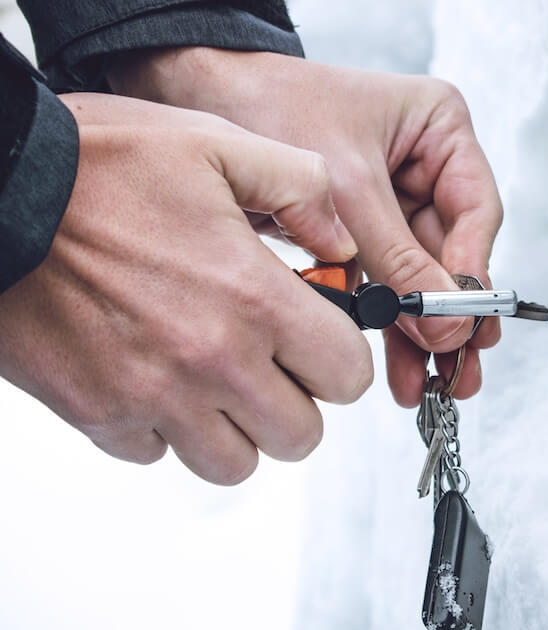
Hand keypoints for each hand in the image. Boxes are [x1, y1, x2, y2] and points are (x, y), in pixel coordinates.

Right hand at [0, 93, 372, 483]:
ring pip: (235, 463)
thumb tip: (341, 242)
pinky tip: (155, 377)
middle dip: (298, 400)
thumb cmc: (97, 166)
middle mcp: (211, 360)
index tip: (322, 341)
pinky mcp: (98, 414)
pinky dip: (164, 429)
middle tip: (275, 363)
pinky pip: (156, 454)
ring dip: (238, 429)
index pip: (347, 376)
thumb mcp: (217, 144)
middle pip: (301, 435)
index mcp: (254, 298)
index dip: (342, 359)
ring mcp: (153, 396)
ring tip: (220, 381)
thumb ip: (301, 189)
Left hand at [108, 48, 503, 406]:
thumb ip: (398, 257)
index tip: (458, 317)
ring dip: (425, 332)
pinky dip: (390, 326)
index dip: (471, 269)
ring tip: (431, 383)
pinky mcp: (363, 232)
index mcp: (440, 130)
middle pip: (453, 253)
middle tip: (458, 368)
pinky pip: (386, 285)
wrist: (198, 97)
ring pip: (422, 278)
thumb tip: (445, 320)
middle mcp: (425, 168)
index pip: (476, 210)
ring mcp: (395, 203)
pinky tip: (401, 367)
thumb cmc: (272, 105)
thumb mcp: (347, 186)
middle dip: (451, 315)